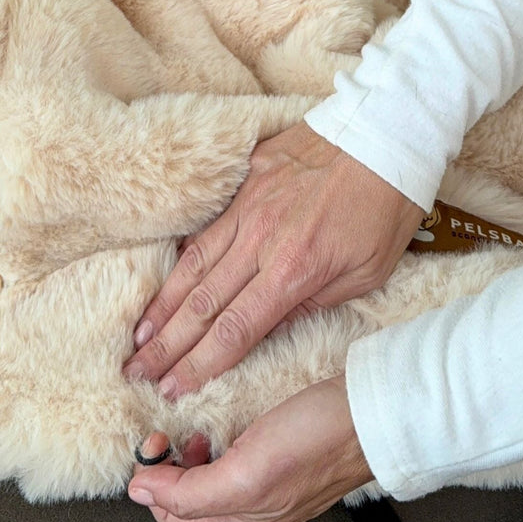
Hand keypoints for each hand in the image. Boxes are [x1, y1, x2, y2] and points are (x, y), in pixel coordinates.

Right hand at [123, 122, 422, 397]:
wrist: (386, 133)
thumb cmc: (386, 208)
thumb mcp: (366, 271)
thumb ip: (313, 301)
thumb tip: (269, 324)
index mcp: (294, 269)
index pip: (234, 329)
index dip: (200, 364)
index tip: (173, 388)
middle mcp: (261, 239)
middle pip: (203, 302)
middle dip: (166, 344)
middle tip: (136, 371)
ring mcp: (248, 205)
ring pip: (195, 262)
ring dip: (163, 304)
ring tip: (138, 334)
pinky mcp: (246, 179)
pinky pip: (208, 223)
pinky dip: (184, 254)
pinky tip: (167, 276)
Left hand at [128, 375, 372, 521]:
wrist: (366, 415)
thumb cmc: (318, 442)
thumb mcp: (247, 473)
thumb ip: (191, 492)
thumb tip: (141, 491)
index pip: (173, 519)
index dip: (153, 483)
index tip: (153, 444)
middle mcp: (251, 516)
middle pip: (185, 504)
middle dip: (167, 471)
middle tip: (167, 437)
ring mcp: (262, 490)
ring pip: (204, 484)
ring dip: (186, 460)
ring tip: (192, 436)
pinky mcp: (271, 465)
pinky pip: (226, 467)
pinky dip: (210, 450)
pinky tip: (214, 432)